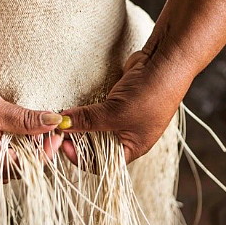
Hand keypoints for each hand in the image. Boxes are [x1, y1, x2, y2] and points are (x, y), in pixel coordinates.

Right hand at [0, 65, 63, 179]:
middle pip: (15, 172)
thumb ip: (27, 120)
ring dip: (21, 155)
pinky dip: (6, 153)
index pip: (24, 167)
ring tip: (31, 136)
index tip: (57, 136)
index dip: (44, 153)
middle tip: (47, 135)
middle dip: (35, 156)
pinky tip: (12, 138)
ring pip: (4, 169)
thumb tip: (55, 122)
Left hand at [60, 51, 188, 163]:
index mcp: (132, 147)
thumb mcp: (115, 113)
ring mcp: (122, 116)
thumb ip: (87, 121)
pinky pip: (96, 110)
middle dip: (77, 138)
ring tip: (63, 117)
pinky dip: (84, 109)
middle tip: (60, 129)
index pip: (101, 163)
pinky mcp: (116, 100)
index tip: (63, 145)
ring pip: (94, 126)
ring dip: (79, 122)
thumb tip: (63, 124)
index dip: (80, 157)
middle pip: (94, 145)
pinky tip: (73, 106)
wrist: (165, 60)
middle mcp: (126, 135)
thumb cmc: (151, 94)